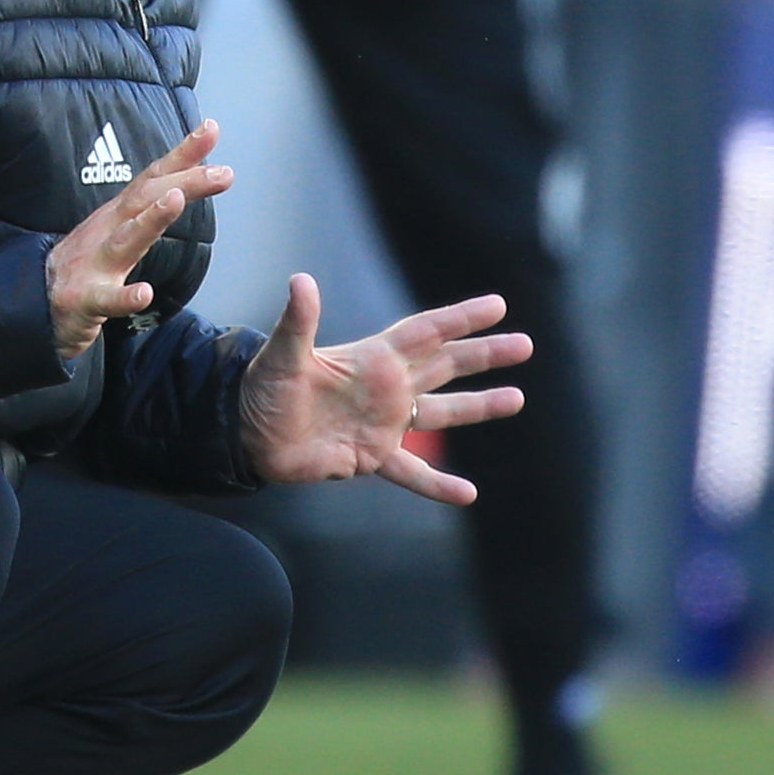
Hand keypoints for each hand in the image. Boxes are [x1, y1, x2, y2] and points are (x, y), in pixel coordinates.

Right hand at [44, 121, 231, 360]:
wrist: (32, 303)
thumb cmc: (84, 265)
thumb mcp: (118, 231)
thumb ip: (149, 211)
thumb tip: (182, 187)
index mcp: (117, 215)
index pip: (153, 177)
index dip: (182, 154)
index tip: (211, 129)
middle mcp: (107, 231)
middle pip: (146, 199)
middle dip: (183, 181)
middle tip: (221, 171)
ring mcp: (93, 264)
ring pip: (126, 239)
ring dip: (150, 219)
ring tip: (173, 200)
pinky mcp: (83, 299)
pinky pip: (106, 299)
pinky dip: (125, 297)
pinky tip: (144, 294)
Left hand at [238, 274, 531, 503]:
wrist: (248, 434)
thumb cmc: (262, 388)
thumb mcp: (282, 353)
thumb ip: (299, 320)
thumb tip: (301, 280)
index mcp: (373, 358)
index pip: (426, 332)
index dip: (460, 318)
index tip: (497, 305)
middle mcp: (387, 386)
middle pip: (446, 365)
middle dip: (484, 354)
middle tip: (525, 344)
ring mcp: (384, 422)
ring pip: (442, 412)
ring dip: (478, 407)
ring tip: (518, 398)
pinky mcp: (373, 456)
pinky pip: (413, 472)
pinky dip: (439, 484)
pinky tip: (469, 494)